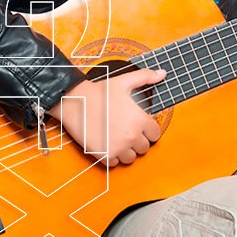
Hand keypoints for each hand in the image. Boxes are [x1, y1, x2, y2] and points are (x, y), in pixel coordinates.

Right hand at [49, 67, 166, 166]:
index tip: (138, 126)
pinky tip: (106, 143)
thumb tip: (162, 73)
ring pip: (131, 158)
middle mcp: (132, 136)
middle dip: (136, 141)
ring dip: (125, 151)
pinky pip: (115, 163)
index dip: (148, 131)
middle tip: (124, 130)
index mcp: (140, 120)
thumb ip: (146, 77)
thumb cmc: (99, 92)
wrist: (74, 101)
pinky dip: (112, 156)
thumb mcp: (124, 81)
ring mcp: (119, 148)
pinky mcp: (105, 156)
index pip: (155, 135)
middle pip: (144, 148)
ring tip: (115, 137)